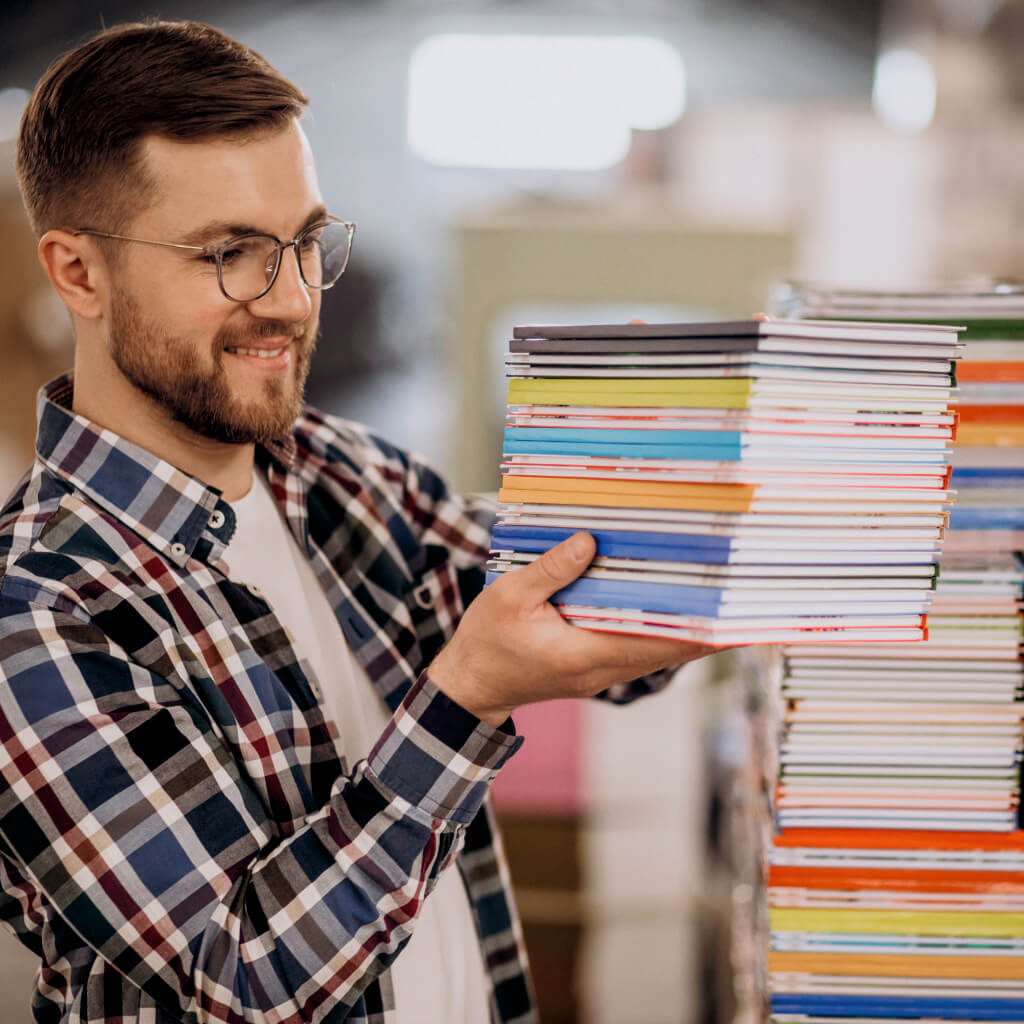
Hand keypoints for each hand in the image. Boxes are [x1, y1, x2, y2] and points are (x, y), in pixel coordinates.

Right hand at [428, 532, 717, 725]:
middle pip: (670, 649)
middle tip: (739, 591)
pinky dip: (663, 629)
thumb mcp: (509, 597)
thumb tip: (589, 541)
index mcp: (584, 654)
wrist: (472, 685)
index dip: (699, 629)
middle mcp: (603, 668)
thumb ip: (551, 569)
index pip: (657, 643)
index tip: (734, 612)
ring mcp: (603, 671)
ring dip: (688, 627)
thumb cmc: (486, 642)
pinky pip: (641, 647)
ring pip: (660, 650)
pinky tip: (676, 605)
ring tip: (720, 594)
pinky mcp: (597, 666)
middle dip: (706, 624)